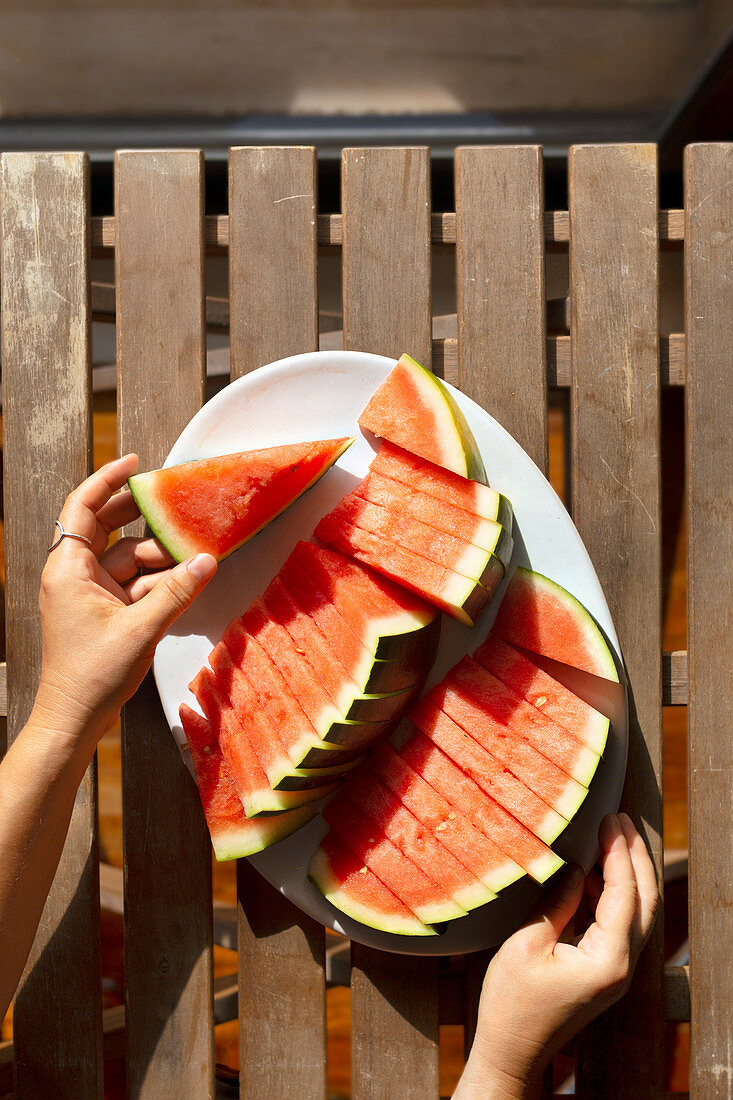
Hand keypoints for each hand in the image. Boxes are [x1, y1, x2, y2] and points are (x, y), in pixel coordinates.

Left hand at [34, 454, 216, 746]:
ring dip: (159, 555)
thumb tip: (206, 561)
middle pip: (107, 527)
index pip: (83, 507)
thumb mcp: (140, 629)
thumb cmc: (91, 676)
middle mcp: (76, 575)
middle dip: (141, 514)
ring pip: (127, 557)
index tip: (136, 464)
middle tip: (174, 498)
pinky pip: (135, 583)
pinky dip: (158, 580)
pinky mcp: (105, 611)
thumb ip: (176, 592)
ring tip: (193, 548)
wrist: (74, 719)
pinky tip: (186, 577)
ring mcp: (91, 593)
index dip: (108, 480)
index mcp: (68, 569)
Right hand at [455, 813, 658, 1098]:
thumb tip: (574, 866)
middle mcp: (622, 967)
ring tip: (608, 838)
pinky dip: (610, 894)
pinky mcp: (605, 971)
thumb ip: (557, 901)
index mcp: (608, 960)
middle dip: (635, 856)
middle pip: (645, 901)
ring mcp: (617, 971)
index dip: (618, 852)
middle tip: (622, 819)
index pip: (624, 893)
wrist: (512, 1051)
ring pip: (636, 912)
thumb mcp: (527, 943)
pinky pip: (619, 924)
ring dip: (625, 873)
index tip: (610, 819)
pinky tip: (590, 874)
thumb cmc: (512, 1002)